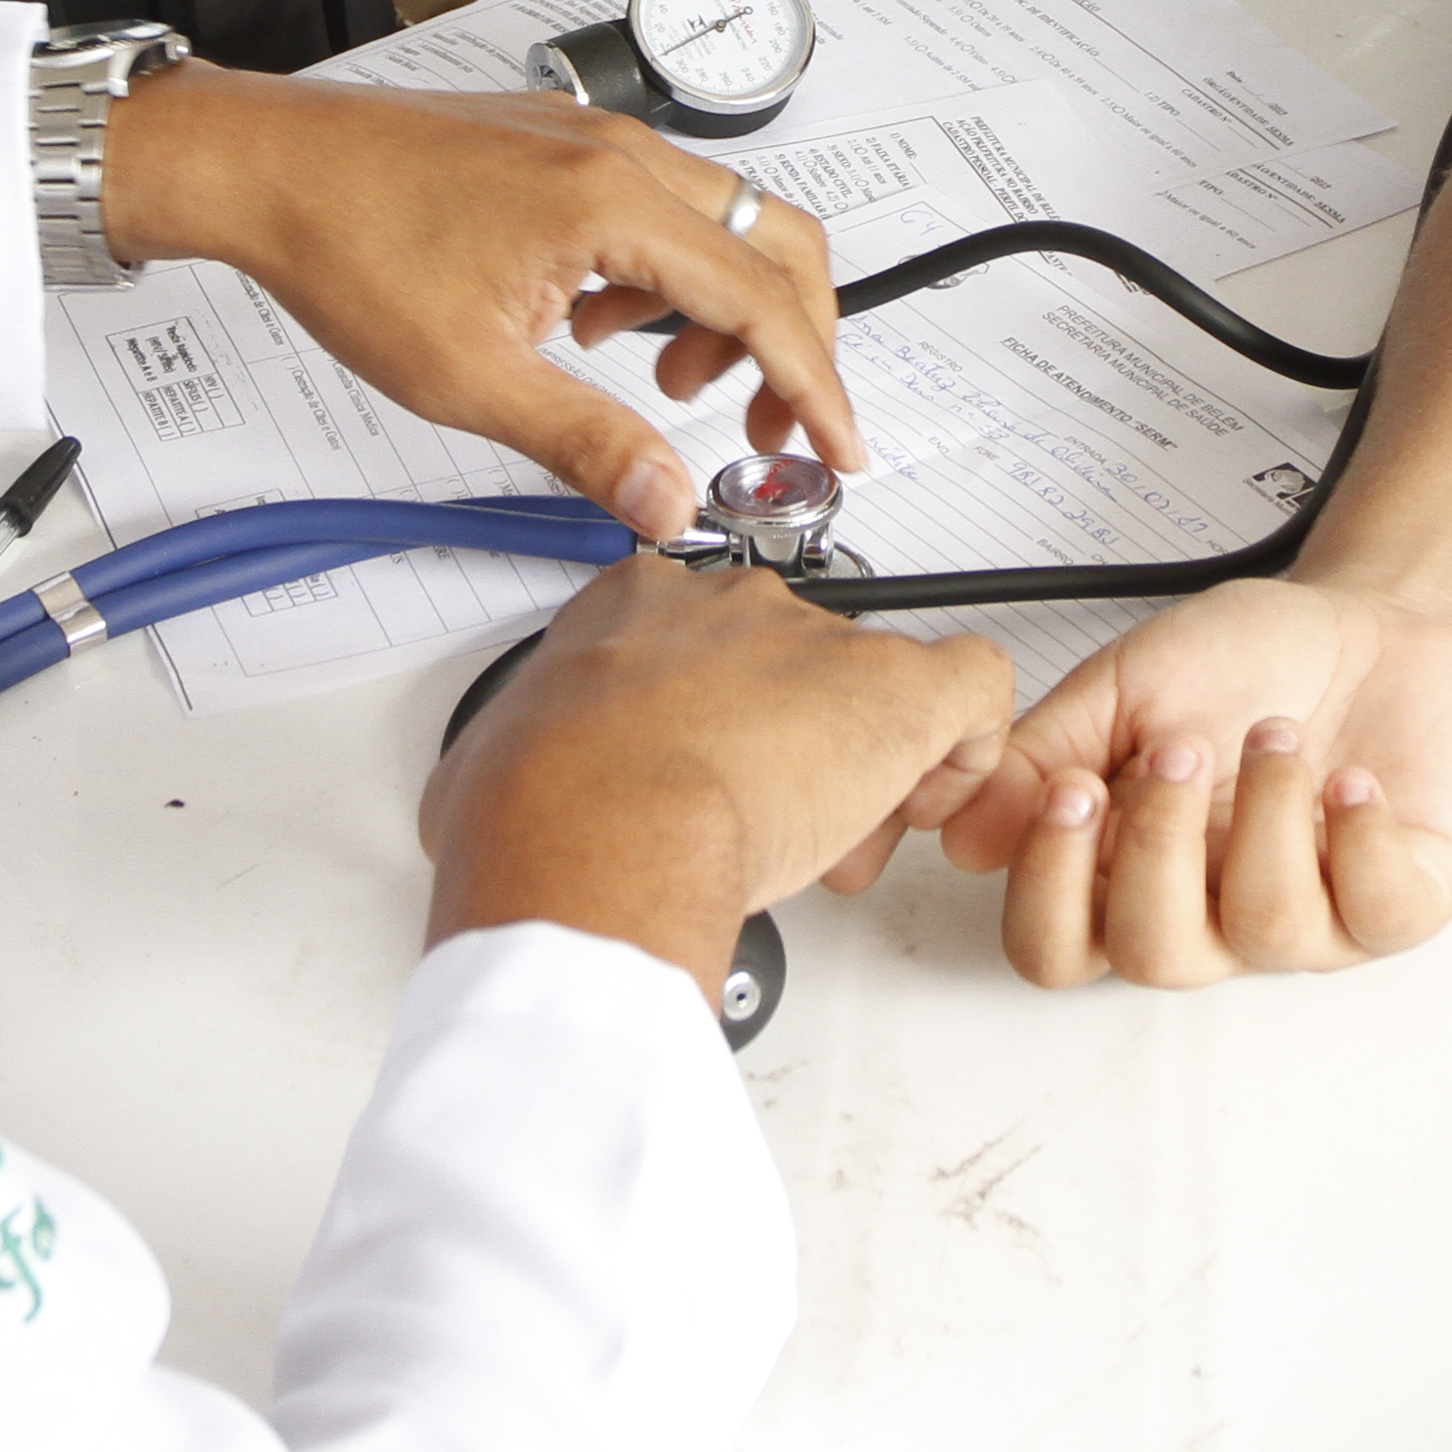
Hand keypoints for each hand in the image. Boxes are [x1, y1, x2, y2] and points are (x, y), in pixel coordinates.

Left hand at [102, 68, 853, 536]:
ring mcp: (593, 140)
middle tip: (770, 424)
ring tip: (657, 377)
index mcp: (614, 203)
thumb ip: (587, 443)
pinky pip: (663, 204)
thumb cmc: (347, 245)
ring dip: (722, 309)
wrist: (266, 168)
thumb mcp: (471, 378)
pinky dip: (666, 273)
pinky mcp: (563, 144)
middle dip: (794, 343)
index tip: (838, 447)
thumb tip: (666, 502)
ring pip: (725, 221)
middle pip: (778, 241)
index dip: (816, 387)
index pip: (764, 300)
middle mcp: (621, 154)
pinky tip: (596, 324)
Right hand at [423, 559, 1014, 1002]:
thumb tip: (478, 799)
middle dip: (796, 748)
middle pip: (797, 664)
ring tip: (828, 841)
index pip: (704, 641)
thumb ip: (502, 763)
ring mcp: (819, 641)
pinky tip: (915, 803)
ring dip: (867, 769)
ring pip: (877, 691)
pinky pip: (972, 689)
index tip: (708, 766)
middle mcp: (733, 610)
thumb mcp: (484, 768)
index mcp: (637, 610)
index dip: (717, 716)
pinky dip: (962, 751)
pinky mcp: (897, 687)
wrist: (597, 827)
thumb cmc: (540, 807)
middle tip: (772, 821)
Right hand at [928, 578, 1451, 985]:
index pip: (1057, 946)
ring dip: (1267, 813)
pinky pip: (1378, 914)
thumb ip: (1040, 752)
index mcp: (1131, 871)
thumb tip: (960, 831)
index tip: (1070, 789)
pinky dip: (1360, 837)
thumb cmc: (1254, 659)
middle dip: (1160, 842)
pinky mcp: (1398, 901)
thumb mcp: (1126, 684)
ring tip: (1276, 733)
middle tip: (1180, 747)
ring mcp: (1309, 917)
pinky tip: (1353, 781)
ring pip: (1264, 929)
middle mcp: (1212, 913)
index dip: (1051, 888)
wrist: (1374, 621)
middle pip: (1152, 958)